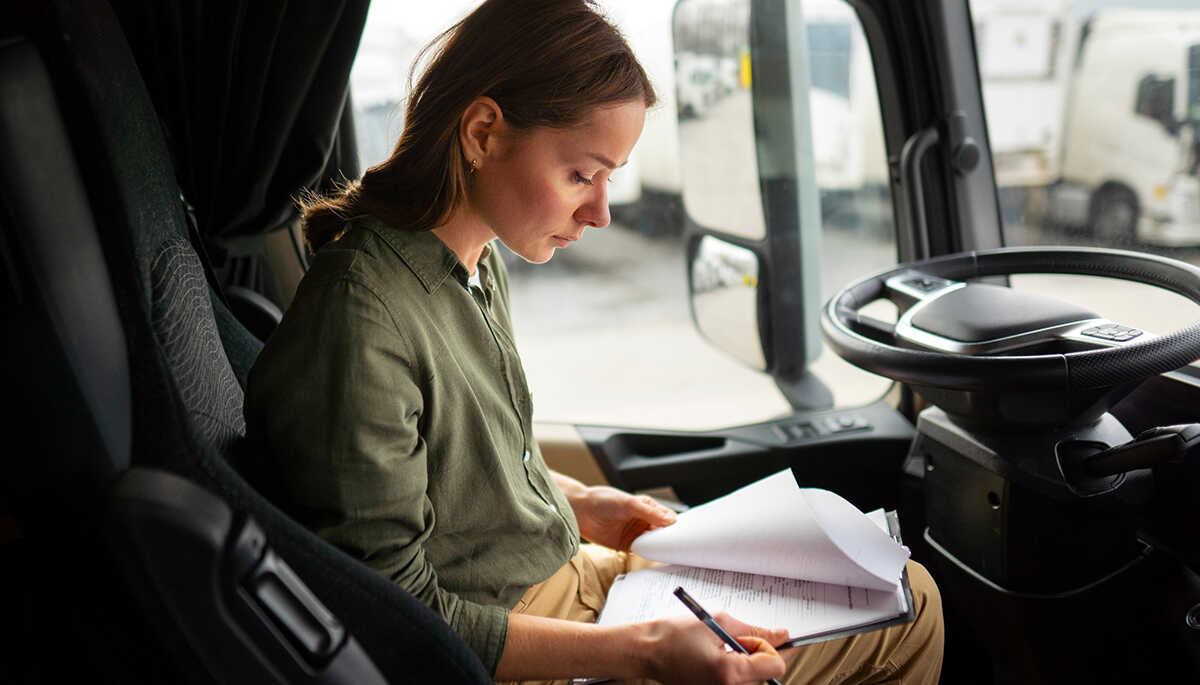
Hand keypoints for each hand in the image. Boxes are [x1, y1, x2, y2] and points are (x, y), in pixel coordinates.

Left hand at [570, 485, 676, 550]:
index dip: (675, 526)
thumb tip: (670, 519)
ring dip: (659, 548)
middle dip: (669, 539)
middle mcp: (643, 520)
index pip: (666, 518)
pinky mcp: (626, 545)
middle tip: (681, 548)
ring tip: (671, 555)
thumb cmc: (602, 500)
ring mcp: (635, 533)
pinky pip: (641, 551)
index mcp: (647, 507)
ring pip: (653, 543)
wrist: (580, 512)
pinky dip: (648, 554)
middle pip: (662, 532)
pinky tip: (654, 558)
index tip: (685, 534)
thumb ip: (648, 511)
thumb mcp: (628, 503)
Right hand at [645, 612, 787, 684]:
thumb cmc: (675, 636)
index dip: (768, 646)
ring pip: (755, 678)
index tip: (754, 636)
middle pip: (767, 674)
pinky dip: (737, 669)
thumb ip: (755, 630)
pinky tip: (719, 658)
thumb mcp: (719, 623)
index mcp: (730, 673)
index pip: (776, 665)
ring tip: (722, 649)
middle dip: (758, 652)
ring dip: (748, 661)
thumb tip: (781, 635)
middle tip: (733, 639)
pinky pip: (740, 682)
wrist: (648, 651)